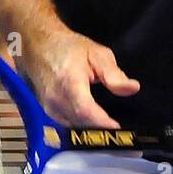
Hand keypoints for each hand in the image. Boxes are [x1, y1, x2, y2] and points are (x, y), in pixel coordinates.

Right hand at [20, 27, 140, 128]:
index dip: (102, 123)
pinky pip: (65, 122)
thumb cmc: (69, 47)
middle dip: (99, 128)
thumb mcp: (97, 54)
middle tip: (117, 129)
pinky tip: (90, 120)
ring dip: (89, 128)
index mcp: (70, 82)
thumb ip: (114, 74)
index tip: (117, 128)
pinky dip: (79, 124)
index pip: (86, 110)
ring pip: (73, 125)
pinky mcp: (46, 109)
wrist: (40, 44)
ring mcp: (48, 105)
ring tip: (106, 126)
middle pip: (80, 122)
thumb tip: (132, 88)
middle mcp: (56, 97)